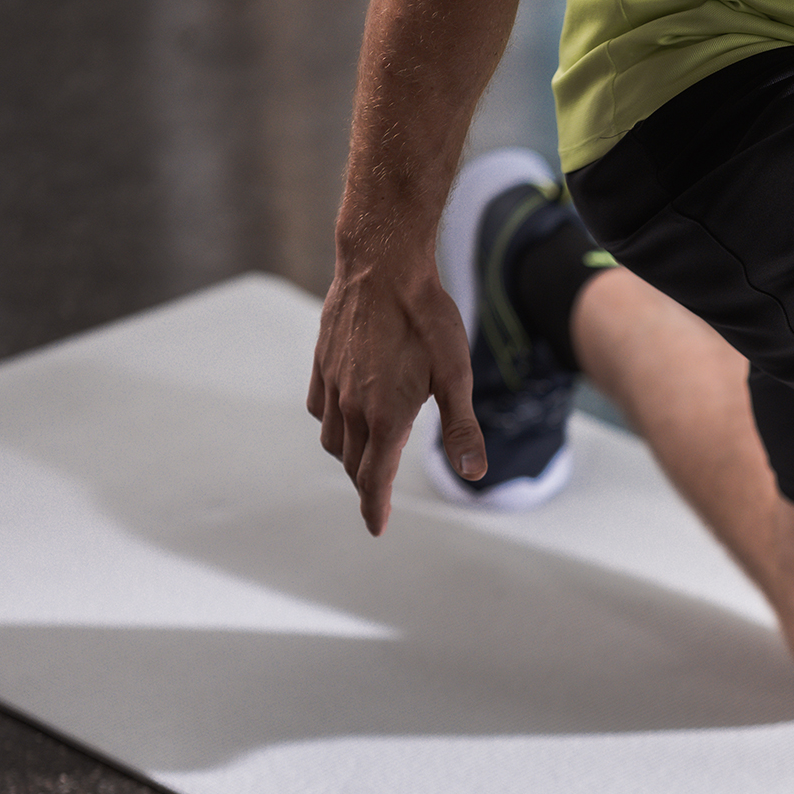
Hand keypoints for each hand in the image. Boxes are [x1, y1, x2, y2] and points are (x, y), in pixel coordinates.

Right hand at [305, 260, 487, 534]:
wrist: (382, 265)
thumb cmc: (427, 318)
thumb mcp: (456, 375)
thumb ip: (461, 428)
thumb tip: (473, 473)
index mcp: (386, 417)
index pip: (375, 478)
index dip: (374, 507)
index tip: (376, 528)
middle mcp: (352, 407)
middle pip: (353, 464)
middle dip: (365, 485)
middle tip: (375, 497)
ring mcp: (332, 385)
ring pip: (333, 439)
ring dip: (350, 456)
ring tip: (369, 457)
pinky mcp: (321, 364)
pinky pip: (320, 410)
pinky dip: (333, 424)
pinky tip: (349, 416)